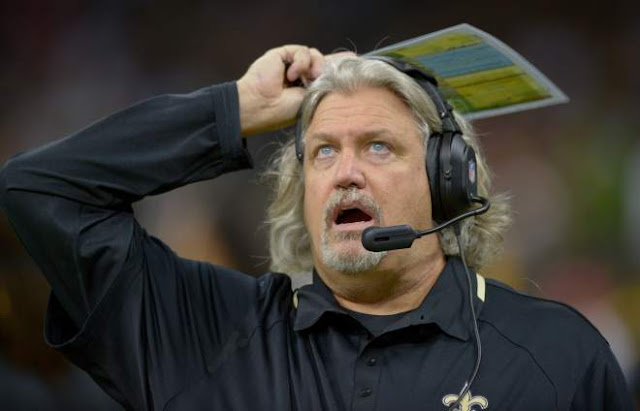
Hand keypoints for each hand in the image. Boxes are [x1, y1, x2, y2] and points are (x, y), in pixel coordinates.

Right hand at [237, 45, 351, 136]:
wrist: (261, 107)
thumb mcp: (311, 99)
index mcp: (306, 87)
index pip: (326, 71)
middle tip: (336, 71)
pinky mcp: (282, 55)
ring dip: (315, 66)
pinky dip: (301, 62)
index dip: (339, 65)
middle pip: (323, 60)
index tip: (355, 61)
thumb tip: (342, 74)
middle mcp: (300, 74)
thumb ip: (324, 86)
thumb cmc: (282, 112)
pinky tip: (292, 76)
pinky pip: (301, 51)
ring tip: (308, 79)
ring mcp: (290, 64)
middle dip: (331, 64)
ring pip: (314, 55)